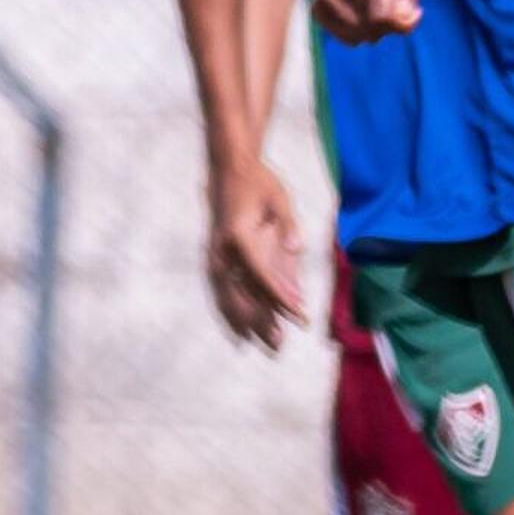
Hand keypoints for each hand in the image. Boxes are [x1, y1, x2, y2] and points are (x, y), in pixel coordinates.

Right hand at [204, 156, 308, 348]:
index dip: (282, 299)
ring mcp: (214, 257)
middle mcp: (221, 252)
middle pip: (242, 295)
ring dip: (245, 324)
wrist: (228, 169)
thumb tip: (296, 250)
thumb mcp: (280, 199)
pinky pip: (220, 293)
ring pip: (227, 299)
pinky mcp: (213, 259)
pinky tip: (240, 332)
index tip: (300, 316)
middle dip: (262, 321)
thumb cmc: (259, 183)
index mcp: (238, 237)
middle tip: (280, 346)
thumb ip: (287, 225)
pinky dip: (230, 313)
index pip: (263, 276)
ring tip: (264, 345)